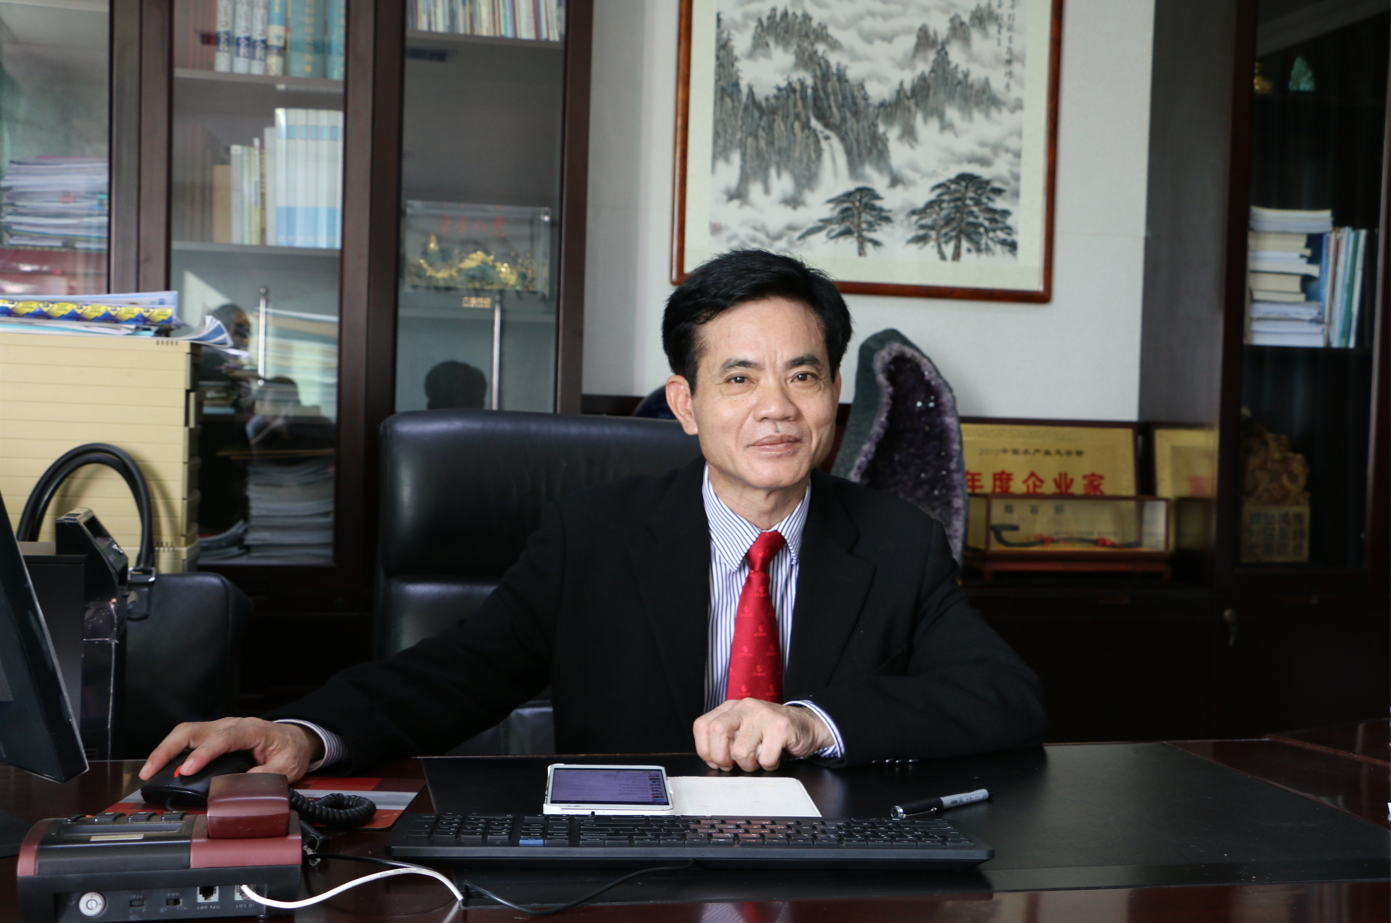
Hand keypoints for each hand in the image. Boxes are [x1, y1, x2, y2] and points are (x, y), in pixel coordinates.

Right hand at [138, 717, 323, 783]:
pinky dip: (171, 750)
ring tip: (148, 770)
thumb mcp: (286, 767)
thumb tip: (240, 787)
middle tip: (151, 770)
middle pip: (194, 730)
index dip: (202, 754)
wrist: (294, 739)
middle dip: (169, 749)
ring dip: (164, 749)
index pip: (222, 739)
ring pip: (186, 732)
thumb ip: (265, 777)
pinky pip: (188, 738)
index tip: (186, 771)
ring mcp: (220, 728)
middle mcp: (232, 725)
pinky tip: (159, 765)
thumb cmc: (289, 750)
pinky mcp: (213, 735)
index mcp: (252, 730)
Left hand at [693, 699, 834, 771]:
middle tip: (731, 766)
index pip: (703, 725)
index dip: (704, 748)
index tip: (713, 761)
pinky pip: (765, 758)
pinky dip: (768, 765)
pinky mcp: (780, 727)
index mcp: (732, 707)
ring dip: (748, 765)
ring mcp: (763, 715)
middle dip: (720, 757)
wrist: (807, 725)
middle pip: (717, 731)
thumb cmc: (772, 732)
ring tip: (757, 761)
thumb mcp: (744, 728)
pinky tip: (773, 758)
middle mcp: (745, 707)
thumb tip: (711, 758)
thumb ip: (727, 738)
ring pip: (741, 750)